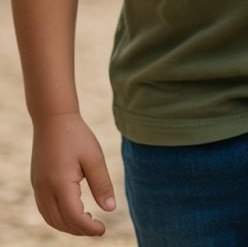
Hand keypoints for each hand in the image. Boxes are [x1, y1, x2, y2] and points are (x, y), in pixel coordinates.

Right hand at [31, 112, 116, 235]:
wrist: (53, 118)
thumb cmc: (76, 135)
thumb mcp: (94, 157)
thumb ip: (102, 184)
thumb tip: (111, 209)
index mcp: (60, 183)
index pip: (74, 217)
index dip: (89, 228)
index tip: (103, 228)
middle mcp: (45, 188)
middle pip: (61, 222)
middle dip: (79, 230)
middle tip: (97, 227)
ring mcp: (37, 186)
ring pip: (50, 219)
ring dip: (67, 226)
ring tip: (87, 221)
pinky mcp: (36, 183)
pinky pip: (45, 209)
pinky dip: (58, 217)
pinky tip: (72, 211)